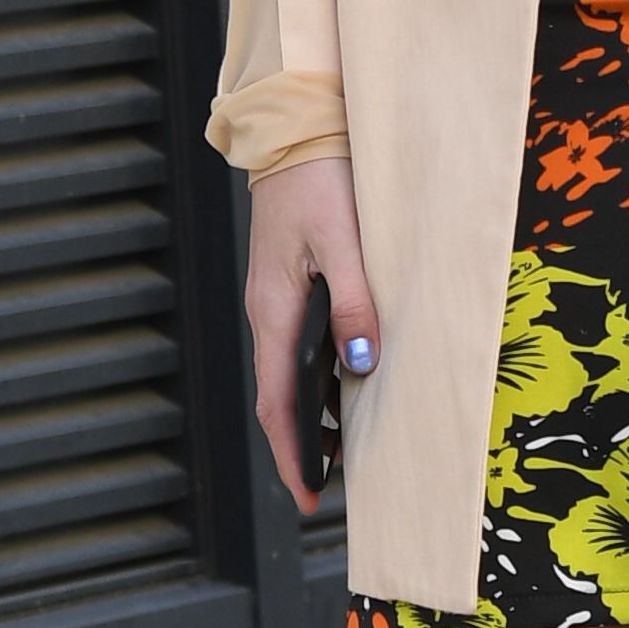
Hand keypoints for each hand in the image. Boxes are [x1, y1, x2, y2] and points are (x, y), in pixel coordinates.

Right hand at [246, 153, 378, 510]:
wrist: (295, 128)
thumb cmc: (321, 179)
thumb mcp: (343, 242)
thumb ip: (355, 303)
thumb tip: (361, 365)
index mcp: (275, 309)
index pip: (277, 401)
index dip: (294, 454)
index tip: (309, 499)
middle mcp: (267, 310)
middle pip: (277, 396)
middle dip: (299, 446)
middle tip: (326, 490)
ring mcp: (274, 298)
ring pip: (286, 373)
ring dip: (308, 415)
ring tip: (342, 450)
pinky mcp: (287, 282)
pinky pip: (295, 346)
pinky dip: (313, 379)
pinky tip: (344, 385)